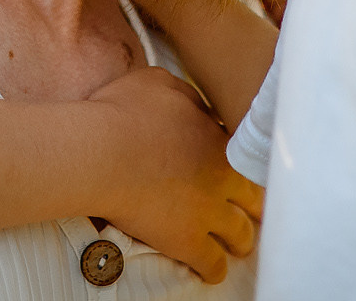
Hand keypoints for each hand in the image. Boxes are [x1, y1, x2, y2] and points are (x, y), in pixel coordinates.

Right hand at [89, 66, 261, 282]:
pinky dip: (214, 270)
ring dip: (242, 240)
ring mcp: (208, 213)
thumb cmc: (123, 112)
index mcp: (219, 141)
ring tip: (239, 244)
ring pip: (241, 235)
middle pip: (254, 198)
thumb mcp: (160, 82)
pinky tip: (212, 271)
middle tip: (253, 210)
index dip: (240, 164)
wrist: (101, 152)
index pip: (244, 156)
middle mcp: (222, 179)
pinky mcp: (188, 241)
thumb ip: (189, 96)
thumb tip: (202, 107)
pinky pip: (212, 265)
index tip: (236, 169)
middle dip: (254, 205)